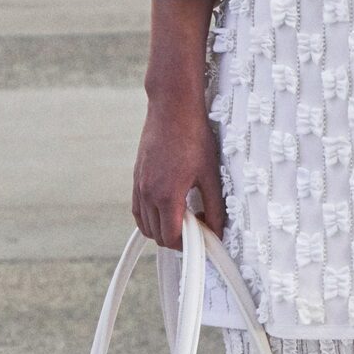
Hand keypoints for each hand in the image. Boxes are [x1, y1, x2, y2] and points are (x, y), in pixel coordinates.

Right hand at [132, 95, 225, 247]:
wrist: (172, 108)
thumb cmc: (193, 137)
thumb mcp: (211, 174)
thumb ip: (214, 207)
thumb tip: (217, 230)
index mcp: (166, 195)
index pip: (170, 238)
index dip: (187, 244)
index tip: (202, 237)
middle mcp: (148, 193)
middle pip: (156, 235)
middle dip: (176, 238)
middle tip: (197, 227)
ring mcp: (139, 185)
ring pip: (145, 224)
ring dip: (162, 228)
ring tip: (184, 216)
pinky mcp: (136, 177)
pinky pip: (138, 209)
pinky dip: (150, 216)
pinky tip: (168, 207)